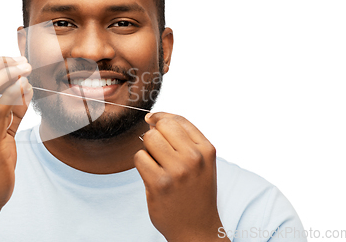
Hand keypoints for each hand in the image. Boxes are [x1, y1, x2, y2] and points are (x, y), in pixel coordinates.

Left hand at [134, 112, 225, 241]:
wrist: (197, 229)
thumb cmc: (195, 192)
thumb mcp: (202, 162)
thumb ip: (184, 139)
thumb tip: (152, 119)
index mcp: (206, 150)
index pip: (179, 120)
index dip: (161, 117)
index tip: (152, 120)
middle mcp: (194, 158)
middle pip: (161, 126)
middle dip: (154, 135)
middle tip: (158, 152)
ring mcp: (177, 171)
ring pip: (148, 139)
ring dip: (147, 151)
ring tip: (157, 166)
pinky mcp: (159, 184)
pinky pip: (139, 158)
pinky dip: (142, 165)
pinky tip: (152, 177)